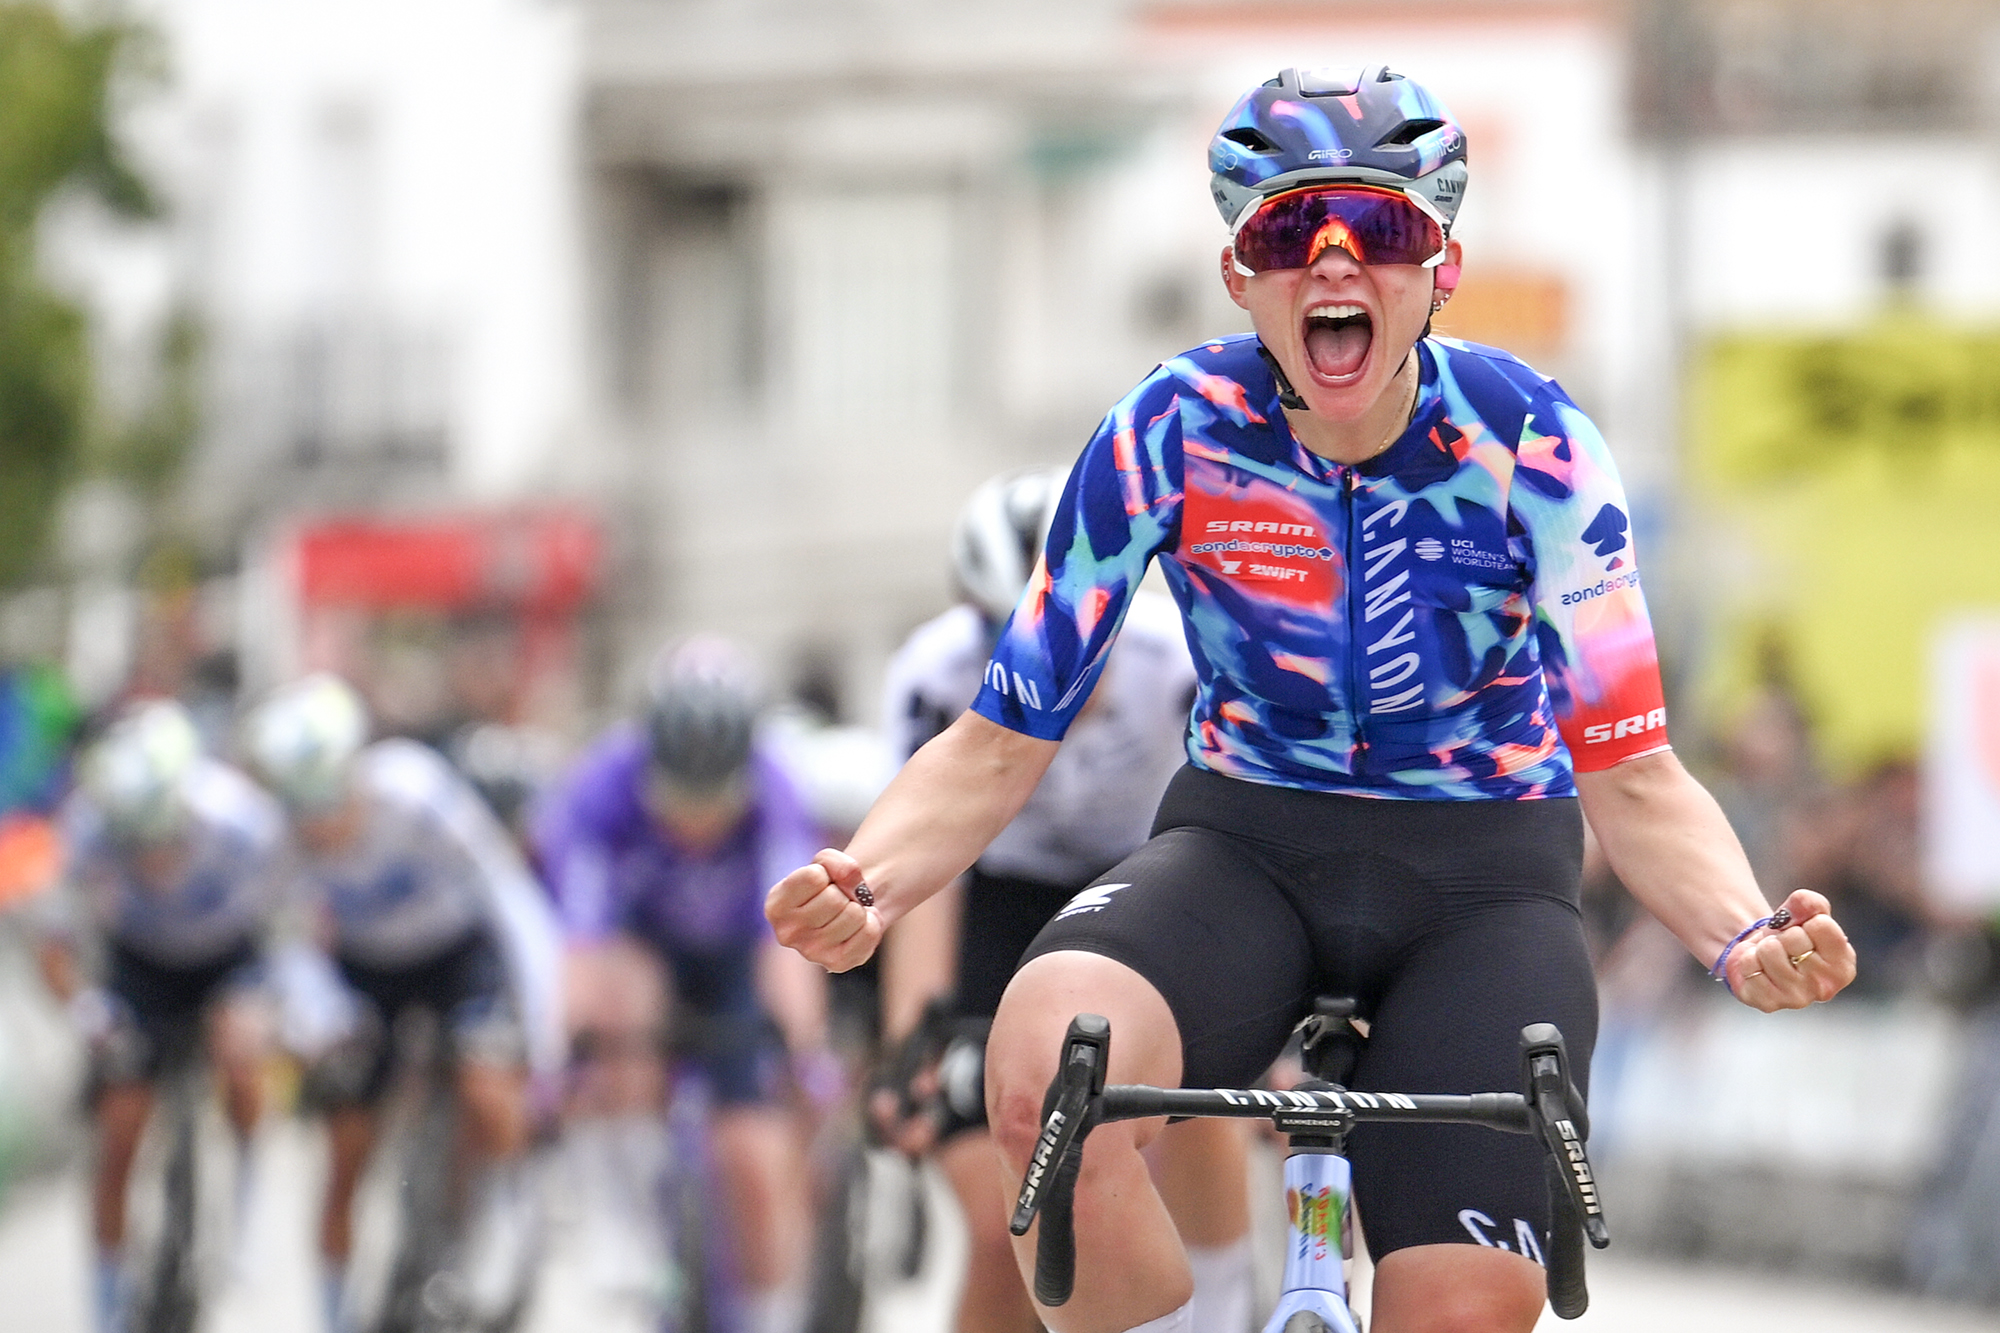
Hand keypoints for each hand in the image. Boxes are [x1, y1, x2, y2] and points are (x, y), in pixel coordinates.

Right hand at [765, 848, 882, 973]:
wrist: (846, 907)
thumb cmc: (828, 883)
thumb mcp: (824, 862)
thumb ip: (833, 861)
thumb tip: (854, 887)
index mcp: (776, 906)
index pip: (813, 878)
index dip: (826, 873)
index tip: (824, 882)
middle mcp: (787, 934)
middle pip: (834, 899)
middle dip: (844, 892)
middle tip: (839, 898)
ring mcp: (812, 952)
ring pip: (854, 915)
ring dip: (858, 907)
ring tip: (846, 912)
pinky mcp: (837, 963)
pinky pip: (869, 932)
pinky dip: (872, 922)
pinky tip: (858, 926)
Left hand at [1725, 889, 1857, 1010]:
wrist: (1761, 955)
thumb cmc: (1791, 935)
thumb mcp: (1807, 913)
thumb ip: (1810, 903)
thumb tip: (1798, 906)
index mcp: (1843, 966)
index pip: (1820, 925)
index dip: (1805, 921)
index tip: (1804, 931)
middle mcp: (1825, 987)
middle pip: (1794, 938)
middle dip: (1784, 934)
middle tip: (1785, 946)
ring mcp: (1797, 999)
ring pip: (1770, 951)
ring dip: (1764, 946)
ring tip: (1771, 956)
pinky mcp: (1767, 1003)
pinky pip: (1749, 966)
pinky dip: (1748, 960)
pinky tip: (1758, 968)